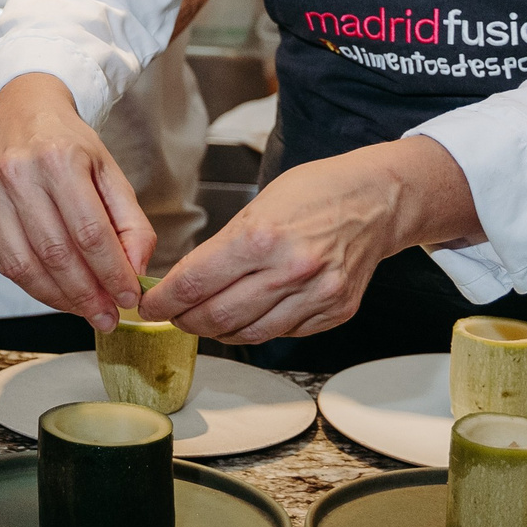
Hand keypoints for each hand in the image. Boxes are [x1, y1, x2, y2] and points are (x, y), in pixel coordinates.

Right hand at [0, 73, 154, 330]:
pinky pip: (1, 262)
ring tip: (84, 310)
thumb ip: (131, 224)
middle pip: (55, 253)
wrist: (21, 115)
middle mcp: (18, 173)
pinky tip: (55, 292)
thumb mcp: (110, 174)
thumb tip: (135, 273)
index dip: (111, 273)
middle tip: (107, 317)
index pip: (89, 232)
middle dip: (86, 295)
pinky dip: (31, 286)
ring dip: (58, 298)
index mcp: (60, 159)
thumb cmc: (70, 148)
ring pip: (23, 265)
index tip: (128, 299)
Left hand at [141, 135, 479, 342]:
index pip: (195, 283)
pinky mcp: (335, 312)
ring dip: (218, 332)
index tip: (150, 305)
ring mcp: (316, 296)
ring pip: (249, 334)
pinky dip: (257, 329)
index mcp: (261, 237)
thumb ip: (223, 247)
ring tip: (205, 320)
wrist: (377, 200)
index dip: (164, 301)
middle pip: (217, 316)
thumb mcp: (258, 205)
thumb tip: (186, 281)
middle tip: (173, 316)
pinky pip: (283, 334)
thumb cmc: (316, 193)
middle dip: (185, 321)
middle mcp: (289, 270)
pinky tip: (247, 317)